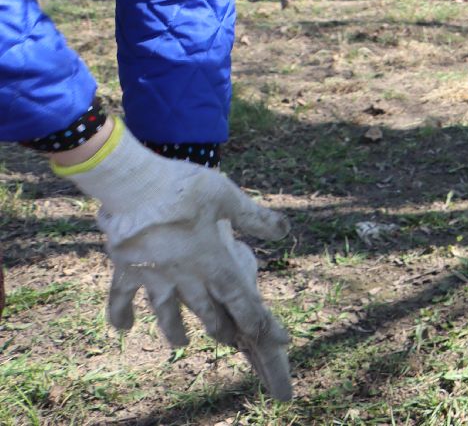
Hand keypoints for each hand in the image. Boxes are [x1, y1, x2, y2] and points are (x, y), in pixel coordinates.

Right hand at [58, 120, 293, 399]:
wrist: (133, 186)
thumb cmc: (184, 188)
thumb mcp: (227, 197)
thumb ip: (255, 217)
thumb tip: (284, 230)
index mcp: (212, 260)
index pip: (238, 297)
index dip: (251, 317)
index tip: (262, 333)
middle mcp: (184, 276)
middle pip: (205, 310)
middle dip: (219, 328)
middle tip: (228, 340)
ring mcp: (153, 276)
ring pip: (166, 313)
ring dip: (174, 330)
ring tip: (181, 343)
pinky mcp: (125, 269)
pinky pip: (121, 298)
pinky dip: (121, 314)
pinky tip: (124, 328)